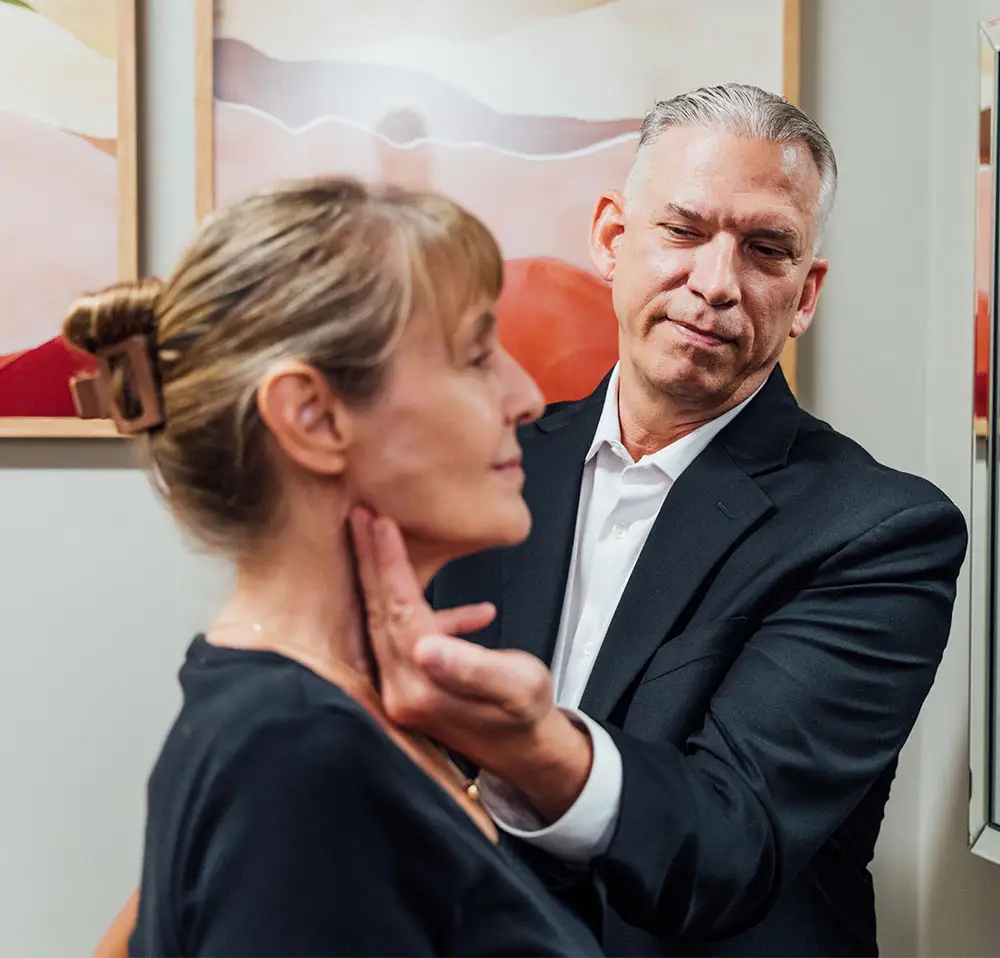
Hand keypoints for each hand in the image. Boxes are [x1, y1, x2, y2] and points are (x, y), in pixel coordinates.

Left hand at [349, 506, 591, 819]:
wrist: (526, 749)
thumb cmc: (525, 713)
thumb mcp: (514, 684)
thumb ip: (471, 665)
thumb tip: (427, 648)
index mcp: (422, 683)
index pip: (398, 609)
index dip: (388, 563)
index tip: (379, 521)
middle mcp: (401, 688)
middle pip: (379, 610)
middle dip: (370, 561)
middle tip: (358, 515)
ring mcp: (401, 688)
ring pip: (386, 619)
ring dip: (388, 578)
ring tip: (385, 538)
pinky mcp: (410, 685)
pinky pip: (411, 637)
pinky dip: (435, 616)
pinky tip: (472, 613)